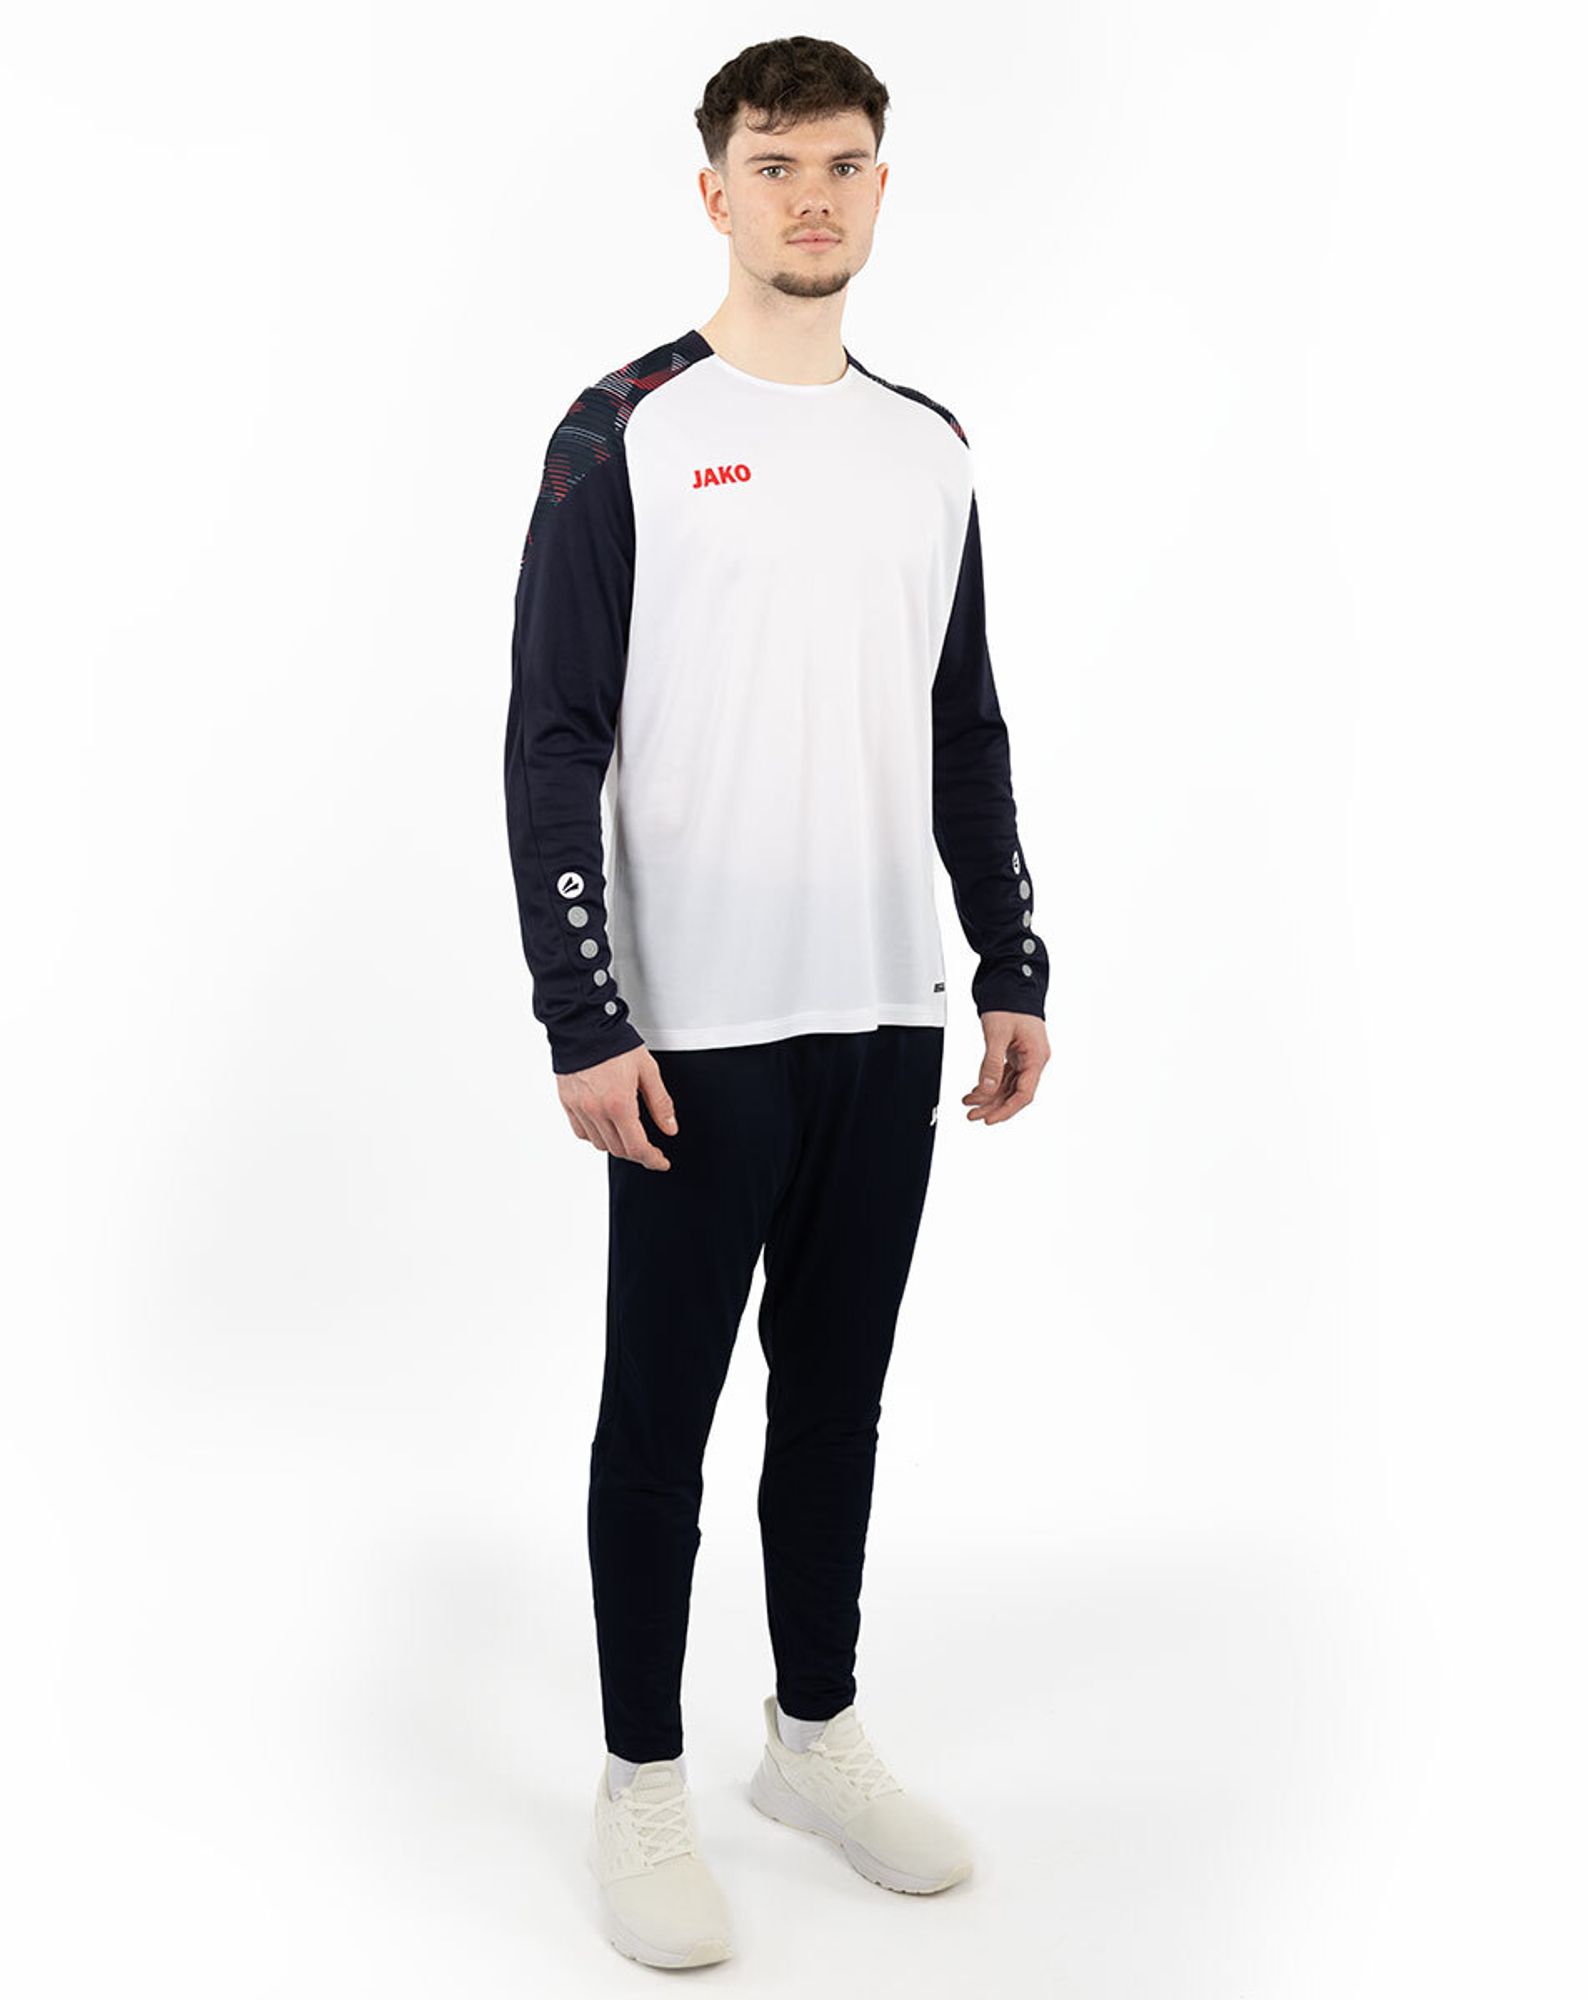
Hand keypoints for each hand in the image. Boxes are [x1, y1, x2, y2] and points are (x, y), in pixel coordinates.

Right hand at [556, 1045, 677, 1168]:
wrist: (583, 1025)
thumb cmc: (616, 1044)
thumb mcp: (648, 1071)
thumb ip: (660, 1103)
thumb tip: (670, 1129)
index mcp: (619, 1104)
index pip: (637, 1147)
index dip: (652, 1159)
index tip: (660, 1162)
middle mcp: (597, 1111)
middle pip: (619, 1149)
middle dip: (637, 1152)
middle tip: (649, 1147)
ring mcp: (579, 1108)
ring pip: (600, 1144)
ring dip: (617, 1144)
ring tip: (628, 1133)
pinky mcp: (567, 1103)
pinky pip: (581, 1132)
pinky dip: (595, 1135)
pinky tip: (605, 1125)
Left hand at [963, 1011, 1049, 1124]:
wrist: (1010, 983)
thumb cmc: (1010, 1002)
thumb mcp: (997, 1034)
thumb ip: (991, 1064)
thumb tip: (985, 1090)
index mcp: (1036, 1057)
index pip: (1023, 1094)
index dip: (1006, 1110)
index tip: (989, 1119)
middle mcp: (1034, 1059)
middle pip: (1015, 1093)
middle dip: (993, 1106)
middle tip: (972, 1115)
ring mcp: (1026, 1056)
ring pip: (1008, 1086)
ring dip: (989, 1096)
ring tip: (969, 1104)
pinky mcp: (1017, 1052)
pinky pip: (1005, 1075)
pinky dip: (990, 1083)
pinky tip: (976, 1090)